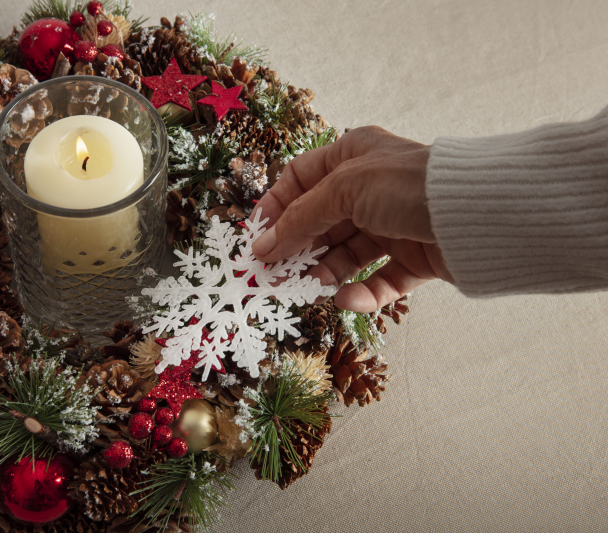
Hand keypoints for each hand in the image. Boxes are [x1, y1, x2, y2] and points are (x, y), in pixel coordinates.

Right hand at [251, 126, 453, 312]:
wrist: (476, 213)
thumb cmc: (408, 184)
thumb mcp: (343, 190)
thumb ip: (299, 219)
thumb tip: (263, 247)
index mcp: (353, 156)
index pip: (300, 179)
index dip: (276, 207)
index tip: (257, 237)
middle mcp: (371, 188)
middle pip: (320, 221)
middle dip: (296, 247)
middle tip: (273, 273)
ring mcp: (393, 224)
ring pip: (347, 254)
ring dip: (325, 271)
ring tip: (309, 286)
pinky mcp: (414, 258)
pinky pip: (380, 279)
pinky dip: (362, 292)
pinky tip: (347, 298)